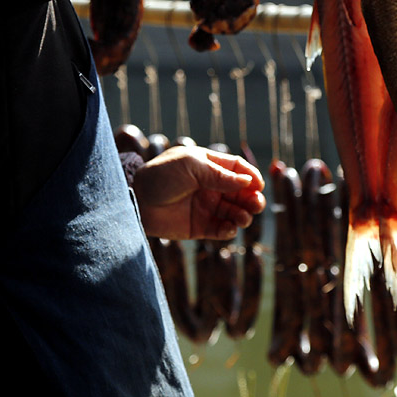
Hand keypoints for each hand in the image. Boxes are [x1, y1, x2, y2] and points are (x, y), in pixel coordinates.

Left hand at [132, 145, 265, 240]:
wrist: (138, 200)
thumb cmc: (162, 176)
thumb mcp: (191, 167)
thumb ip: (219, 175)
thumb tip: (248, 181)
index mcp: (208, 166)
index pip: (237, 169)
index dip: (251, 176)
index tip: (258, 185)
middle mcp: (210, 186)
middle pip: (241, 193)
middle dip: (252, 199)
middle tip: (256, 205)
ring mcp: (206, 206)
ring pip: (234, 212)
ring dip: (243, 215)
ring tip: (243, 218)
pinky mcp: (199, 226)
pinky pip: (221, 230)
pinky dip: (229, 230)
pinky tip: (229, 228)